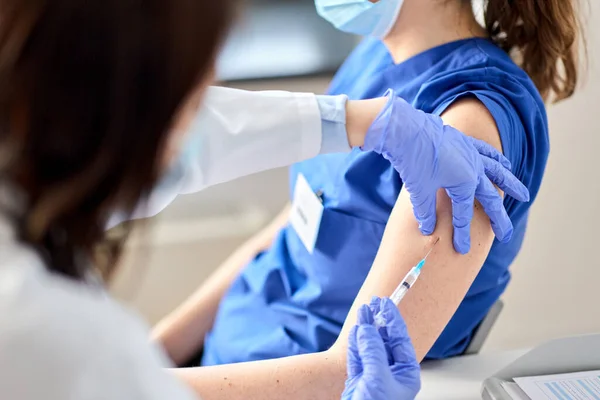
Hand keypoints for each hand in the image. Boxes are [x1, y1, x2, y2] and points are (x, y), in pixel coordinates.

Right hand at [342, 297, 420, 399]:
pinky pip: (357, 355)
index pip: (400, 339)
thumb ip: (373, 351)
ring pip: (370, 345)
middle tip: (374, 303)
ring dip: (365, 328)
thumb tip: (368, 329)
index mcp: (405, 373)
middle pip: (386, 340)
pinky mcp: (359, 380)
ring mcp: (374, 375)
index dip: (392, 319)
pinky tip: (355, 330)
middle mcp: (391, 373)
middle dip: (379, 321)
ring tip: (363, 311)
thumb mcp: (378, 378)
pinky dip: (355, 342)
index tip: (386, 303)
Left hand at [362, 90, 529, 253]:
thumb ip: (426, 212)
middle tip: (505, 235)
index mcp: (464, 182)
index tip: (462, 249)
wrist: (406, 131)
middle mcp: (474, 168)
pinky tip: (506, 164)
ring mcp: (471, 153)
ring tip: (524, 195)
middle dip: (497, 218)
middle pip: (488, 197)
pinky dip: (497, 159)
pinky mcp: (464, 142)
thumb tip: (428, 230)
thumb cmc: (413, 161)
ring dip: (510, 184)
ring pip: (497, 171)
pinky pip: (486, 152)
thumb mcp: (419, 191)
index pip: (464, 214)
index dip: (462, 234)